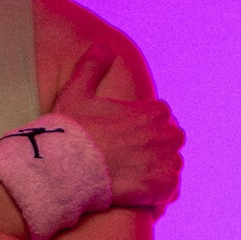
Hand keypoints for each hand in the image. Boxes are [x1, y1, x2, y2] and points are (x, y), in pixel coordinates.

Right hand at [51, 45, 184, 214]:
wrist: (68, 169)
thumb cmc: (71, 132)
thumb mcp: (77, 92)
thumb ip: (92, 66)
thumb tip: (102, 46)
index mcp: (152, 111)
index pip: (161, 115)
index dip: (144, 124)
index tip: (128, 135)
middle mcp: (164, 135)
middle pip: (171, 139)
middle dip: (157, 146)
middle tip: (134, 157)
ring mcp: (164, 162)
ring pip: (172, 164)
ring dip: (159, 169)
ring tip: (136, 176)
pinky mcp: (161, 187)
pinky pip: (170, 190)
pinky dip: (159, 192)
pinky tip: (142, 193)